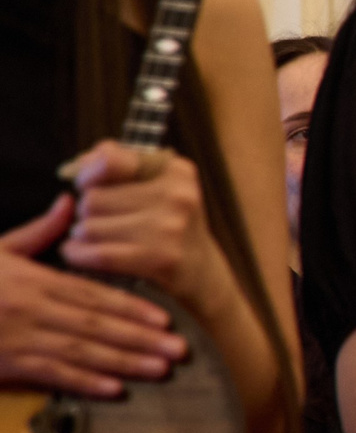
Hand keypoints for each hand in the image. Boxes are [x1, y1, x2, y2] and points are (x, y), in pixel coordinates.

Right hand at [0, 195, 188, 394]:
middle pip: (97, 326)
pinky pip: (50, 375)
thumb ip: (37, 233)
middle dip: (142, 339)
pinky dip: (84, 383)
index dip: (132, 308)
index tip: (165, 318)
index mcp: (33, 280)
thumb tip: (70, 205)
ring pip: (81, 353)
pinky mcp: (6, 364)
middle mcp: (31, 310)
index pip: (93, 295)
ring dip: (124, 363)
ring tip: (159, 369)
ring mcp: (19, 339)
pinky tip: (114, 388)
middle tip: (180, 350)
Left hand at [59, 142, 225, 311]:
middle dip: (86, 212)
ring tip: (95, 239)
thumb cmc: (167, 225)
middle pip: (93, 198)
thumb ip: (118, 165)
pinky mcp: (161, 258)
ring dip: (82, 236)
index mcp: (175, 170)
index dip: (88, 173)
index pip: (111, 159)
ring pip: (90, 227)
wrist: (201, 272)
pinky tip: (79, 253)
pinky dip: (78, 254)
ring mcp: (171, 227)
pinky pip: (98, 253)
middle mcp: (177, 195)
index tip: (86, 185)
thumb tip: (77, 164)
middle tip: (99, 221)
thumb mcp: (157, 186)